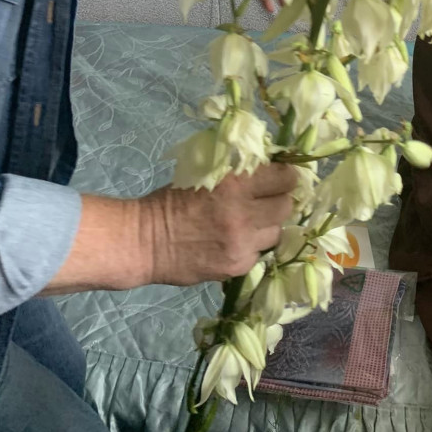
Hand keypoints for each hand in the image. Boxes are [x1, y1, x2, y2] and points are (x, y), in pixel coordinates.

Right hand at [43, 164, 297, 295]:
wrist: (145, 241)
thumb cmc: (172, 200)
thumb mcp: (205, 173)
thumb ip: (237, 171)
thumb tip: (268, 164)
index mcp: (235, 184)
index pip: (284, 177)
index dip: (286, 176)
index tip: (283, 175)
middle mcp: (244, 214)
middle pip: (286, 206)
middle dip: (280, 200)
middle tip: (268, 199)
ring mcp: (242, 244)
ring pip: (276, 232)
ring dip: (267, 225)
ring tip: (251, 222)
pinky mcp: (237, 266)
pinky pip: (259, 253)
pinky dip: (252, 245)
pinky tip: (236, 240)